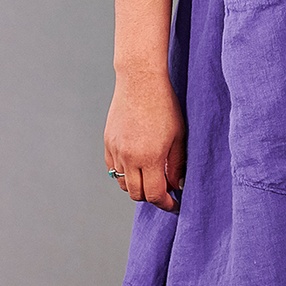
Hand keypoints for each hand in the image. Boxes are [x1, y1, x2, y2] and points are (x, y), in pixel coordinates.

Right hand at [104, 69, 184, 211]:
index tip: (174, 204)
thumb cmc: (164, 106)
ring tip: (150, 176)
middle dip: (152, 197)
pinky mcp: (108, 142)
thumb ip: (177, 165)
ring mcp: (115, 150)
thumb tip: (177, 185)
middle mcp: (129, 157)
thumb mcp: (178, 137)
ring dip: (137, 185)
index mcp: (149, 158)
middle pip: (137, 194)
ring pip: (123, 183)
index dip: (165, 204)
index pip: (154, 195)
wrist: (140, 81)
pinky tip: (136, 165)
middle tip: (164, 191)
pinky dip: (124, 173)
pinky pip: (113, 168)